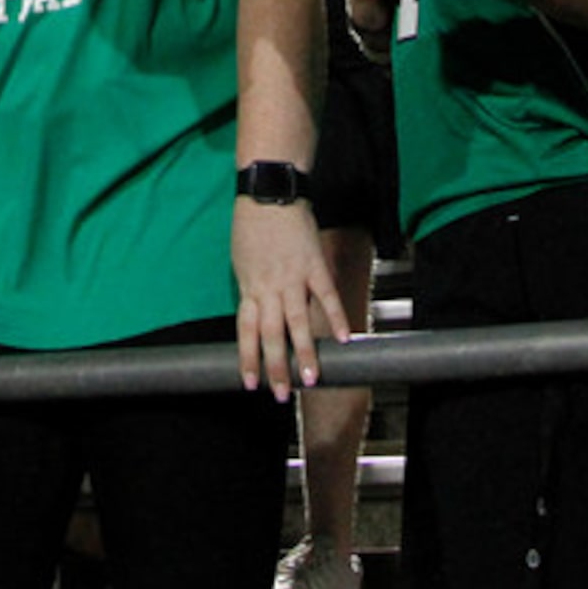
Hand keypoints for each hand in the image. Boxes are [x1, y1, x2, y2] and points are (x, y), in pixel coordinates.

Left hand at [233, 195, 346, 402]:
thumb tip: (257, 313)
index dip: (248, 359)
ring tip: (312, 378)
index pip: (246, 331)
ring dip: (305, 351)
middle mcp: (269, 287)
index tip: (251, 384)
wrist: (268, 193)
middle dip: (277, 367)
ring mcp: (293, 277)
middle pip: (272, 334)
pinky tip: (345, 338)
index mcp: (249, 288)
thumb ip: (252, 290)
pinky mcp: (313, 265)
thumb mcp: (242, 262)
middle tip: (283, 394)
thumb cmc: (251, 226)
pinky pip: (326, 295)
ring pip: (298, 321)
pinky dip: (335, 316)